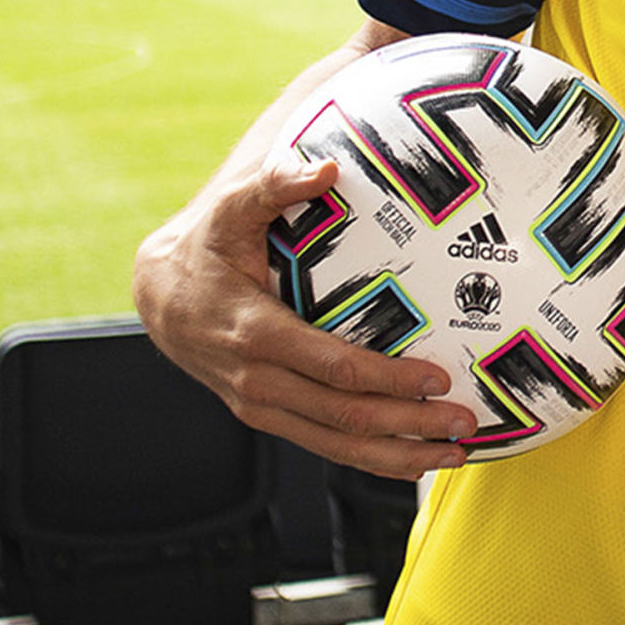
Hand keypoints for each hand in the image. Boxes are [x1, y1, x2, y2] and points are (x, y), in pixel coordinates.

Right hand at [134, 149, 477, 476]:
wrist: (160, 294)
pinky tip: (413, 457)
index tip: (438, 377)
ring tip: (452, 454)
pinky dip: (370, 457)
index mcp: (255, 332)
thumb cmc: (208, 244)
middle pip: (343, 416)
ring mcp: (261, 406)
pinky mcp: (267, 416)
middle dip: (408, 425)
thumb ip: (277, 183)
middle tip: (464, 421)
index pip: (333, 367)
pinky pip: (323, 444)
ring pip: (335, 444)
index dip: (387, 377)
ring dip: (396, 455)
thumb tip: (327, 167)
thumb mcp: (232, 206)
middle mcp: (257, 380)